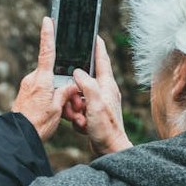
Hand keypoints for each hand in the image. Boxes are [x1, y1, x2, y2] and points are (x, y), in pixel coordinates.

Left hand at [12, 18, 77, 140]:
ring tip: (61, 113)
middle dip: (62, 84)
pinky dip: (49, 100)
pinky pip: (41, 92)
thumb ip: (65, 93)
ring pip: (48, 84)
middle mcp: (32, 79)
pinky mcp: (25, 94)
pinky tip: (52, 114)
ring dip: (56, 95)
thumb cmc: (38, 123)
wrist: (18, 137)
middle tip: (69, 103)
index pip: (46, 51)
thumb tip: (71, 85)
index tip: (48, 20)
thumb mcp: (57, 108)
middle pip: (52, 73)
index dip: (48, 34)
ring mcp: (27, 87)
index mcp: (42, 79)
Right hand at [63, 36, 132, 155]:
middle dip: (74, 90)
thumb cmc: (106, 128)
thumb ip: (87, 85)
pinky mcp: (93, 114)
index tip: (93, 35)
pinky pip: (78, 109)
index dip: (97, 47)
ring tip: (79, 118)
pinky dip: (77, 117)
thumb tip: (77, 72)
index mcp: (107, 85)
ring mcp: (98, 103)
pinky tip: (81, 125)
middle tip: (76, 104)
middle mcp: (104, 92)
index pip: (102, 60)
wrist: (110, 150)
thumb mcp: (95, 104)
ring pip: (78, 96)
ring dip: (74, 107)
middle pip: (83, 81)